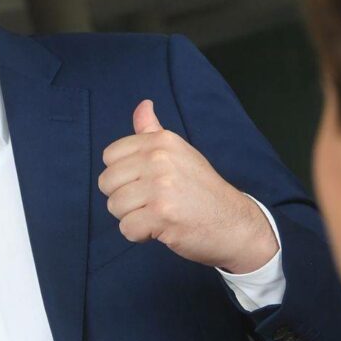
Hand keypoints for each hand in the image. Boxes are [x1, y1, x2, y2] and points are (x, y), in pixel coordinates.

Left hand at [98, 100, 278, 272]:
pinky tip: (160, 228)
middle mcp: (159, 159)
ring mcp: (160, 187)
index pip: (110, 156)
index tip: (145, 182)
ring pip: (114, 206)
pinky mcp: (161, 215)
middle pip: (107, 182)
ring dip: (132, 217)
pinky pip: (126, 228)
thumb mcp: (179, 152)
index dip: (122, 175)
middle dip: (124, 198)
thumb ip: (153, 131)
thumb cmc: (202, 190)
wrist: (234, 223)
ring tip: (157, 215)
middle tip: (152, 202)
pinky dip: (139, 235)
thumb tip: (143, 105)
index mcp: (161, 141)